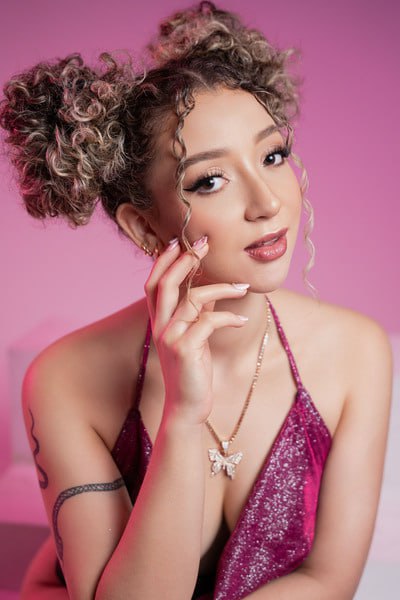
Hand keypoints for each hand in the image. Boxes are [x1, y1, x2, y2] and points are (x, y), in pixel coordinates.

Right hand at [144, 236, 248, 425]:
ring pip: (192, 299)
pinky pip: (209, 321)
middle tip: (205, 244)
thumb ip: (197, 312)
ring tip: (243, 288)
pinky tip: (241, 320)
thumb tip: (212, 289)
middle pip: (166, 283)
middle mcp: (160, 326)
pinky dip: (229, 317)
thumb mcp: (194, 336)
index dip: (163, 261)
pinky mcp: (185, 349)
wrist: (187, 406)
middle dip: (185, 260)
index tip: (178, 241)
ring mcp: (170, 337)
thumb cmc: (192, 369)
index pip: (154, 283)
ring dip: (222, 288)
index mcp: (159, 321)